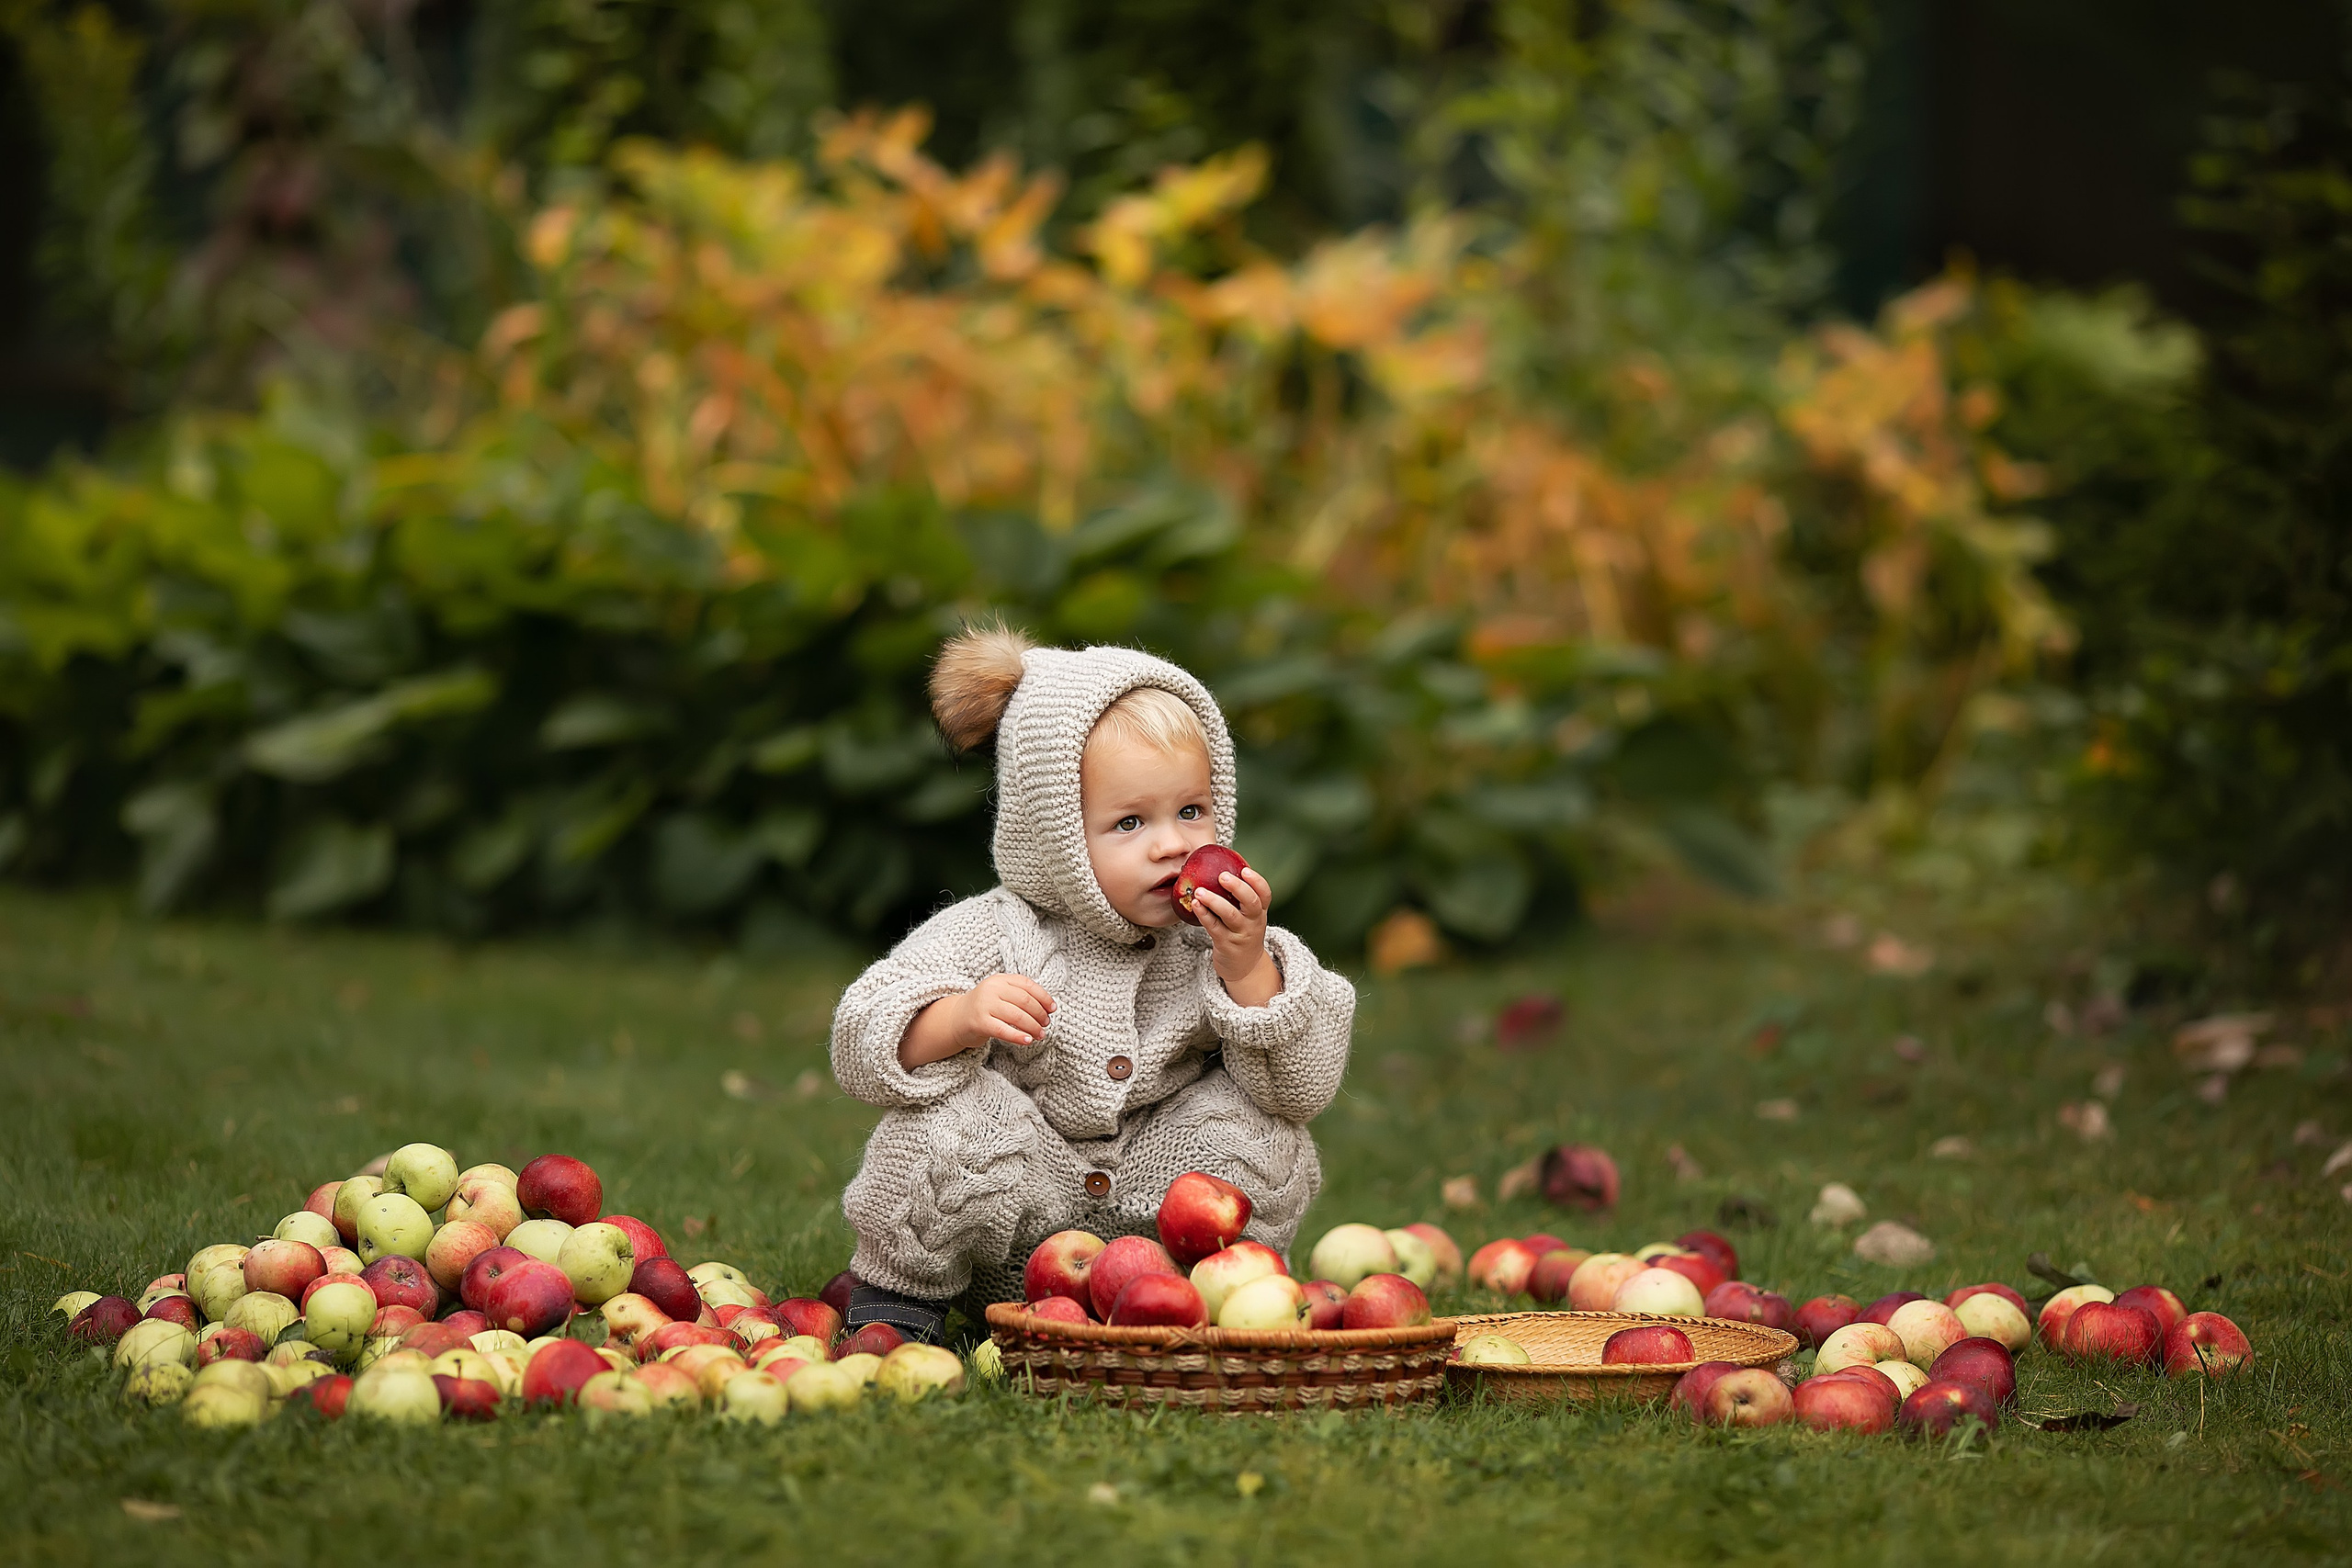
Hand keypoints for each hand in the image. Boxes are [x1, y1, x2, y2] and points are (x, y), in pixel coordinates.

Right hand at [898, 973, 1054, 1069]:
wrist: (957, 1018)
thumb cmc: (986, 1007)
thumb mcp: (1001, 994)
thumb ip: (1020, 995)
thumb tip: (1048, 1007)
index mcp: (1000, 979)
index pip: (1027, 985)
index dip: (1043, 997)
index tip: (1052, 1009)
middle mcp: (991, 989)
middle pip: (1025, 1001)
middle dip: (1039, 1014)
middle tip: (1046, 1024)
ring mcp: (984, 1005)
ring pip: (1017, 1016)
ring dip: (1033, 1027)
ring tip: (1040, 1035)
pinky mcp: (979, 1022)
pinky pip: (1003, 1030)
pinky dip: (1018, 1036)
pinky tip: (1028, 1041)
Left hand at [1188, 866, 1280, 1006]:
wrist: (1245, 967)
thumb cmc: (1243, 934)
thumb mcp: (1249, 917)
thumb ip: (1240, 898)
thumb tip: (1222, 867)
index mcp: (1260, 912)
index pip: (1265, 894)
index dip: (1257, 881)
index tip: (1245, 870)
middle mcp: (1253, 922)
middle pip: (1251, 902)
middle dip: (1238, 888)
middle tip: (1222, 876)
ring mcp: (1240, 934)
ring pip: (1230, 915)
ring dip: (1214, 901)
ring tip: (1199, 891)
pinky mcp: (1226, 944)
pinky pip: (1214, 927)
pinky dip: (1203, 915)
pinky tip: (1194, 905)